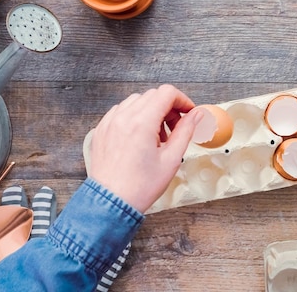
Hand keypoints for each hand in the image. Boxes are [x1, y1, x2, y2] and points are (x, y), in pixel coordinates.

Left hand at [85, 84, 203, 212]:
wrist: (112, 203)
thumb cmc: (139, 187)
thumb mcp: (171, 159)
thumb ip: (185, 131)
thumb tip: (196, 115)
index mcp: (141, 123)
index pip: (166, 93)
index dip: (182, 100)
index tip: (188, 113)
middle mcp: (123, 118)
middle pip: (152, 95)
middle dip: (168, 107)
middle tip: (175, 128)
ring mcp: (109, 123)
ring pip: (135, 101)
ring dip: (150, 111)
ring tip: (156, 137)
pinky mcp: (101, 130)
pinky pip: (120, 112)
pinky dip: (133, 118)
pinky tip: (140, 138)